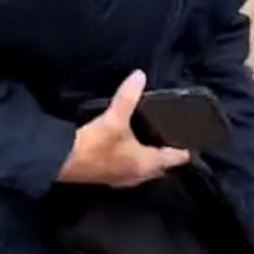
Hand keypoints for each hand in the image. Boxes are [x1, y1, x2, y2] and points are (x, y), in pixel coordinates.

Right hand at [56, 70, 189, 187]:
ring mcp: (119, 178)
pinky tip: (128, 151)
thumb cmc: (94, 144)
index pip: (171, 159)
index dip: (182, 152)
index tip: (193, 146)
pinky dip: (133, 162)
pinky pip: (128, 170)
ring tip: (154, 146)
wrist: (60, 162)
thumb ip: (128, 97)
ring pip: (142, 171)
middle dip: (167, 158)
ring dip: (149, 161)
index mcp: (144, 163)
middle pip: (158, 168)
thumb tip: (140, 75)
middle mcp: (136, 174)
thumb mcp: (114, 118)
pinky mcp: (106, 176)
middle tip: (175, 143)